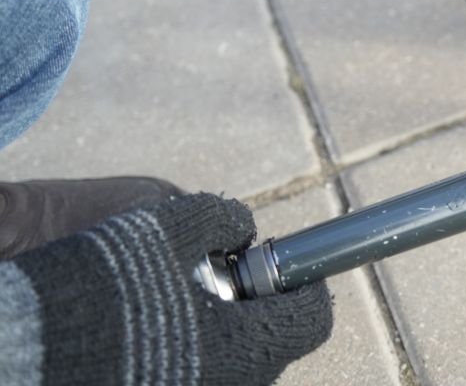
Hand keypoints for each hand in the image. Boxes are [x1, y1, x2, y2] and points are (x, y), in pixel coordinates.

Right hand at [13, 193, 332, 384]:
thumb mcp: (173, 222)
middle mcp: (229, 385)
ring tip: (170, 298)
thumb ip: (223, 221)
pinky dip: (183, 351)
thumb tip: (243, 232)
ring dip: (216, 331)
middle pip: (267, 344)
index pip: (311, 318)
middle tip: (216, 274)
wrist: (24, 335)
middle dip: (250, 307)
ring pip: (228, 363)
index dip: (302, 282)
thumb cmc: (104, 274)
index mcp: (247, 343)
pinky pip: (191, 375)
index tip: (284, 264)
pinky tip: (145, 325)